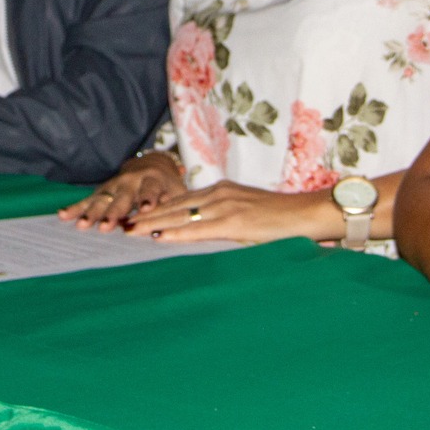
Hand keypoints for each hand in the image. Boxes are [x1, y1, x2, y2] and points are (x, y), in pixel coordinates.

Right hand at [59, 151, 188, 229]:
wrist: (152, 163)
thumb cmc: (168, 185)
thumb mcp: (177, 191)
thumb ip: (174, 204)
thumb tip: (173, 219)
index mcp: (152, 179)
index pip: (150, 190)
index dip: (148, 199)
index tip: (146, 209)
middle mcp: (130, 181)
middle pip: (121, 198)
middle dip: (112, 212)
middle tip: (105, 226)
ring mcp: (114, 186)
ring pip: (102, 200)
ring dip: (91, 213)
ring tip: (81, 225)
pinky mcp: (102, 191)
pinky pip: (87, 200)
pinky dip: (75, 208)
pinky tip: (62, 215)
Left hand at [125, 180, 343, 244]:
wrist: (309, 214)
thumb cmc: (281, 219)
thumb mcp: (248, 213)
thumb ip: (226, 219)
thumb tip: (207, 232)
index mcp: (221, 191)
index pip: (180, 200)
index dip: (156, 208)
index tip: (134, 216)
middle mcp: (219, 194)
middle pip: (174, 205)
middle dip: (146, 215)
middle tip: (120, 224)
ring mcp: (226, 206)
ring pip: (180, 215)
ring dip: (153, 223)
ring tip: (130, 231)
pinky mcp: (235, 222)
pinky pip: (198, 229)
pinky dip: (175, 232)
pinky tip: (158, 237)